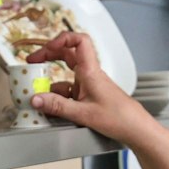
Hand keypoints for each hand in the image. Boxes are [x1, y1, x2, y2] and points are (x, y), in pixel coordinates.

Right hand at [24, 32, 155, 144]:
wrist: (135, 129)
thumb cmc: (119, 118)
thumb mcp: (83, 114)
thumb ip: (58, 106)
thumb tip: (37, 99)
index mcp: (91, 71)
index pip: (79, 41)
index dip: (61, 39)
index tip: (46, 49)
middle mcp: (90, 74)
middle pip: (67, 54)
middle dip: (49, 55)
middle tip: (33, 62)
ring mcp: (89, 84)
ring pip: (66, 75)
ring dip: (51, 81)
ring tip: (37, 90)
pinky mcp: (89, 96)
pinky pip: (69, 91)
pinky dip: (58, 96)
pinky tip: (50, 105)